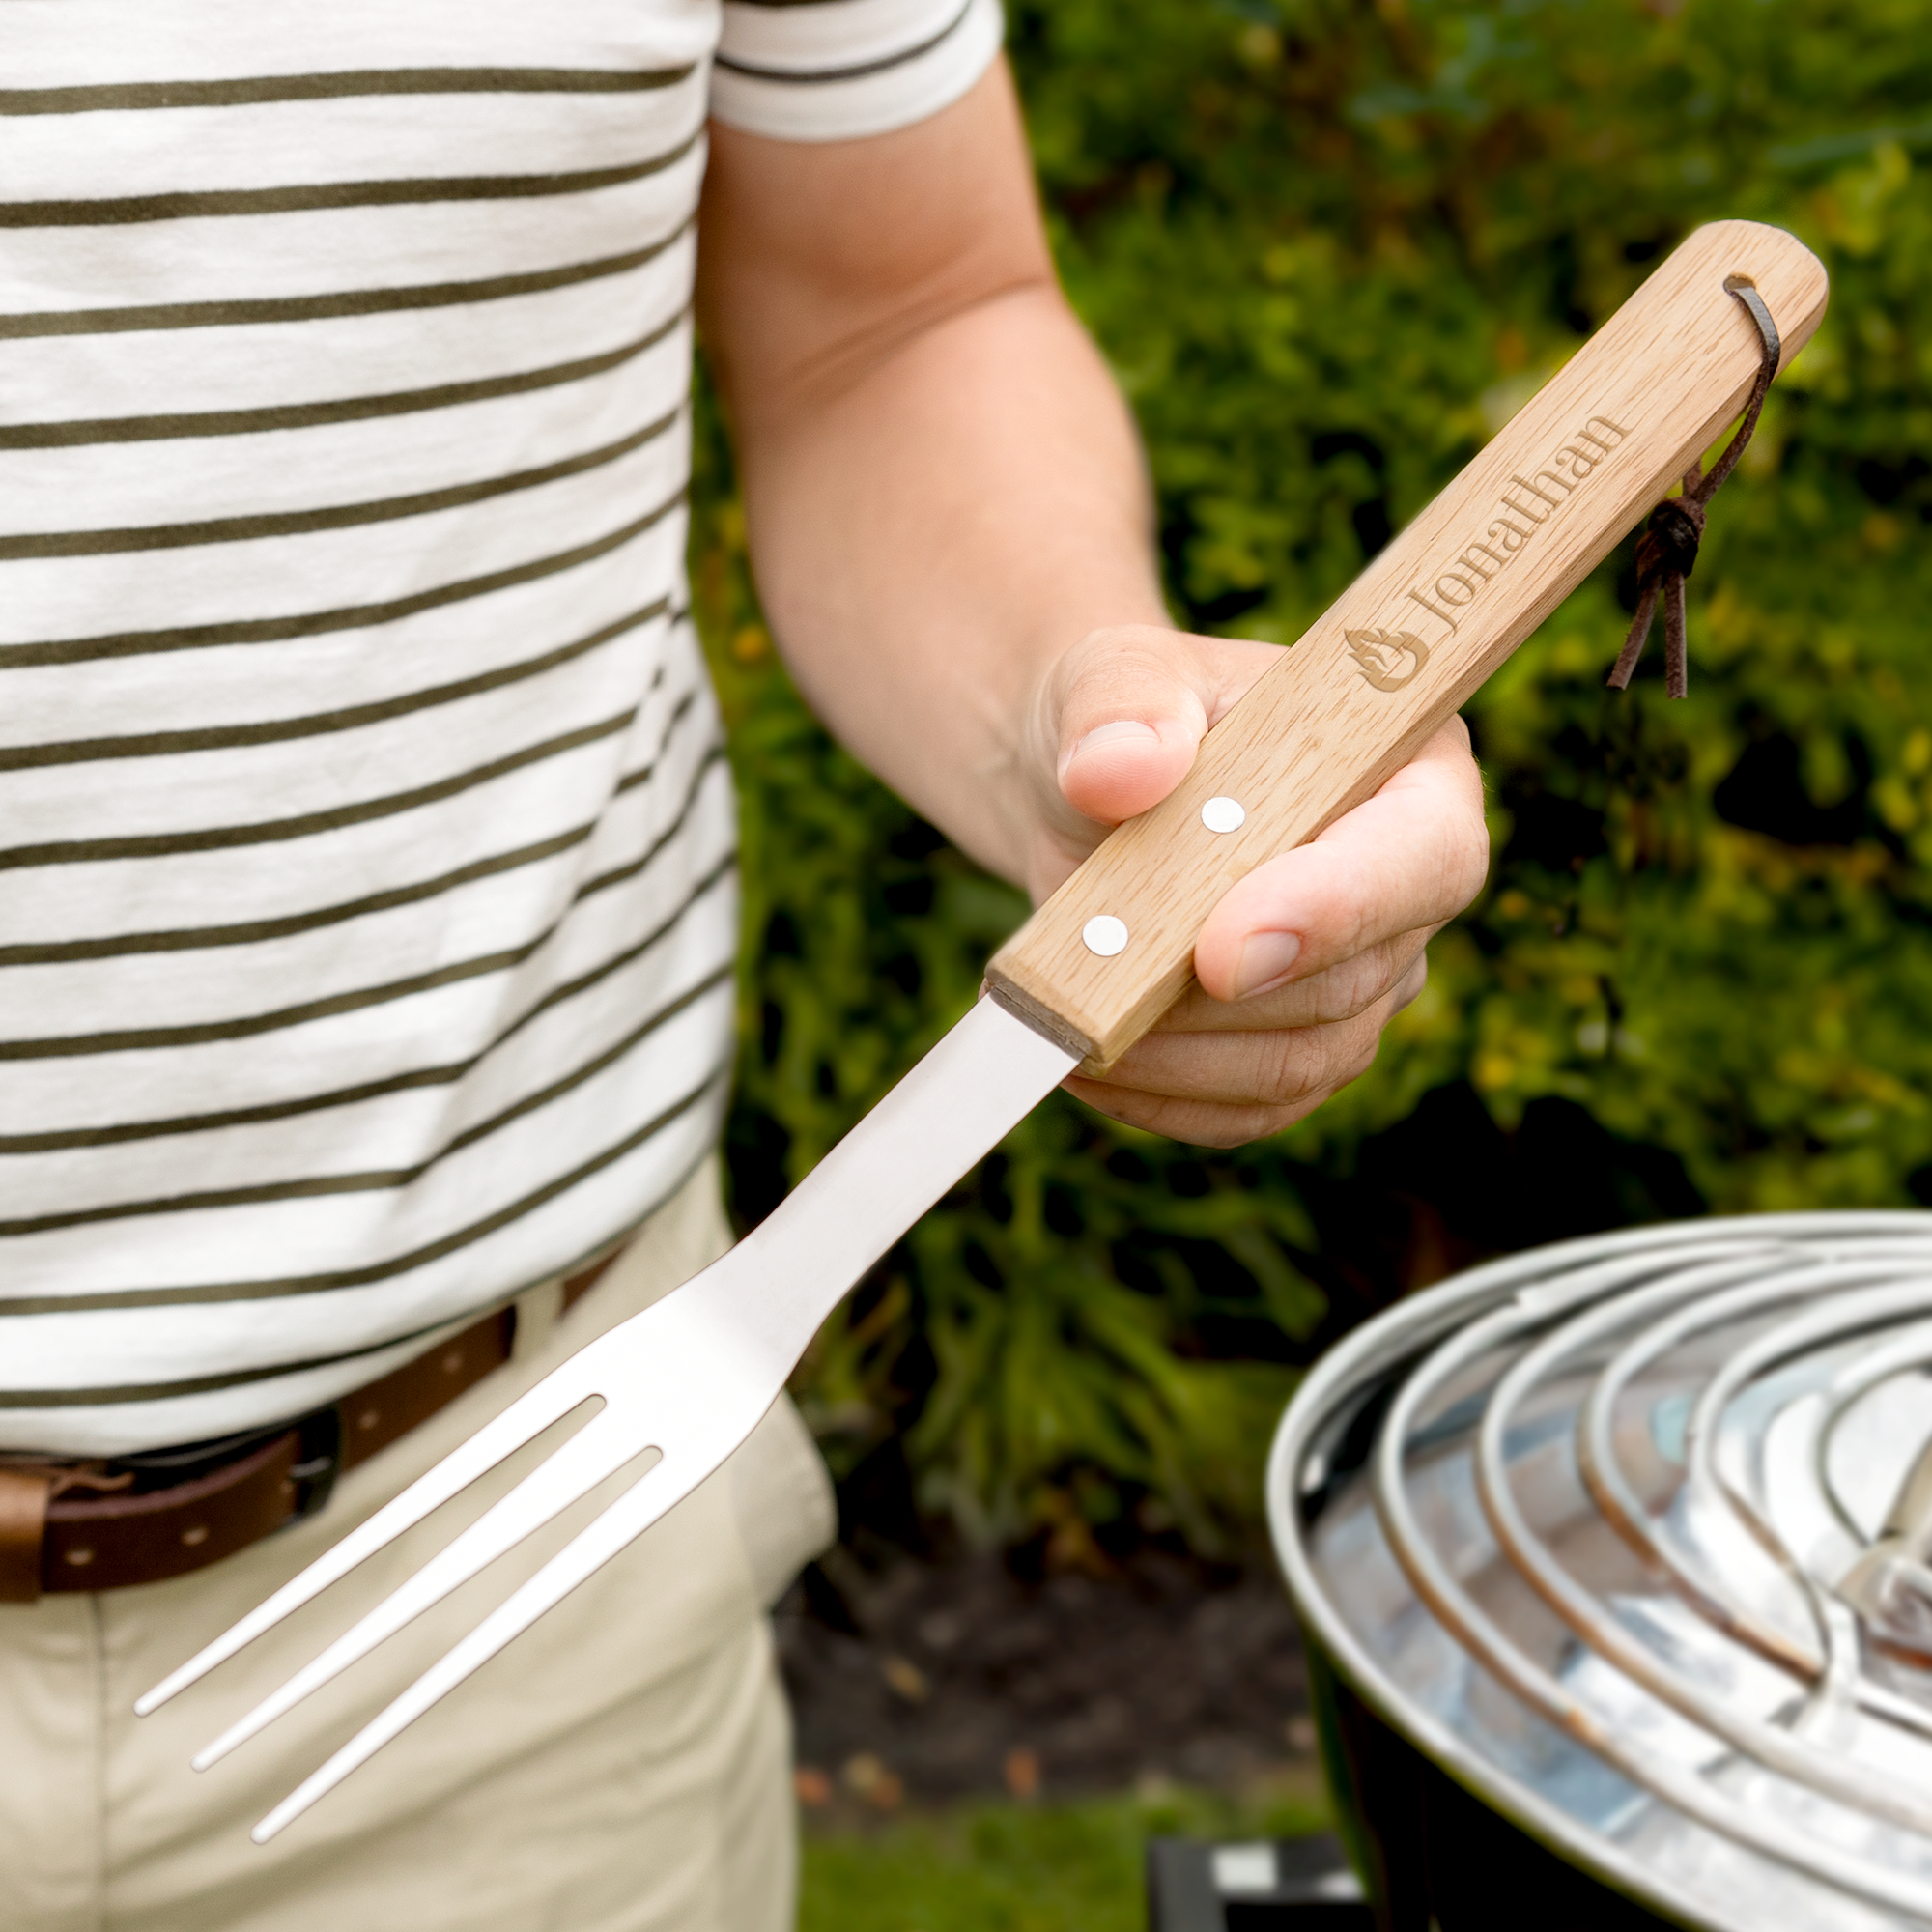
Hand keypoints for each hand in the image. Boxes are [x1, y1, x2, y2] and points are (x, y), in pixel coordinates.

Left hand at [1020, 624, 1489, 1147]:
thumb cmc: (1127, 718)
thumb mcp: (1115, 676)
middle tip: (1085, 979)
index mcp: (1414, 769)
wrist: (1091, 793)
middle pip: (1352, 982)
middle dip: (1213, 1000)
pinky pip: (1253, 1109)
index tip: (1218, 953)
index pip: (1420, 859)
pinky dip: (1162, 1099)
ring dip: (1176, 1058)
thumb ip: (1121, 706)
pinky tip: (1083, 1062)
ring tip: (1065, 1020)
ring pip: (1302, 1062)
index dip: (1333, 912)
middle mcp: (1411, 887)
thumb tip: (1117, 769)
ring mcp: (1367, 980)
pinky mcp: (1304, 1047)